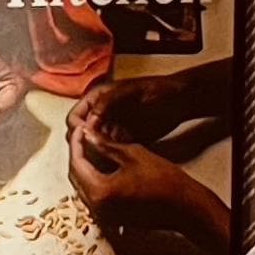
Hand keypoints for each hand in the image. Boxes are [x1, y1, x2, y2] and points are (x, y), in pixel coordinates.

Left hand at [66, 127, 230, 254]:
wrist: (184, 206)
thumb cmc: (164, 181)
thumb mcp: (134, 155)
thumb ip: (106, 145)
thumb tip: (88, 134)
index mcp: (100, 193)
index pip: (77, 165)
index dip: (77, 144)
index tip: (80, 129)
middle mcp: (96, 209)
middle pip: (75, 178)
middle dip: (78, 156)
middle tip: (84, 136)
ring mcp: (102, 217)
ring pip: (83, 187)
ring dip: (84, 168)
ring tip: (91, 147)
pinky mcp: (109, 219)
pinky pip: (93, 197)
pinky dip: (93, 180)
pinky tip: (100, 165)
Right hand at [71, 58, 231, 154]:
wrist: (180, 101)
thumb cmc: (158, 90)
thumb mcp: (130, 92)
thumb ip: (107, 104)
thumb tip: (87, 123)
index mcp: (97, 99)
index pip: (74, 118)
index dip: (77, 129)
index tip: (85, 138)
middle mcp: (99, 115)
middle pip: (78, 136)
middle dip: (83, 145)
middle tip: (96, 153)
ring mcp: (108, 129)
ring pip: (90, 147)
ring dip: (93, 155)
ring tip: (103, 160)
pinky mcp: (119, 142)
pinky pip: (105, 154)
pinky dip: (105, 160)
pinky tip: (112, 163)